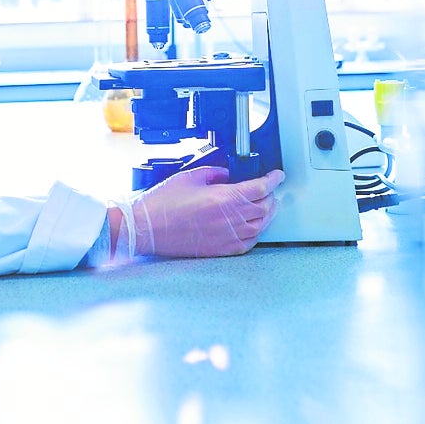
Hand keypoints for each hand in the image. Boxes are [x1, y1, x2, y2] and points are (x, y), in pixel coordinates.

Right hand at [109, 167, 285, 259]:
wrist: (146, 228)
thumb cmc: (162, 204)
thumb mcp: (189, 177)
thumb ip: (214, 173)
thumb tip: (227, 175)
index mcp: (223, 198)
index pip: (260, 188)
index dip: (273, 180)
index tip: (277, 176)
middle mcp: (229, 219)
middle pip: (264, 207)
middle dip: (271, 197)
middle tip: (270, 190)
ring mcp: (226, 237)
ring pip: (260, 226)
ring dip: (267, 215)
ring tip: (266, 207)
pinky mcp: (220, 250)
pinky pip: (248, 243)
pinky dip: (256, 233)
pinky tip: (254, 227)